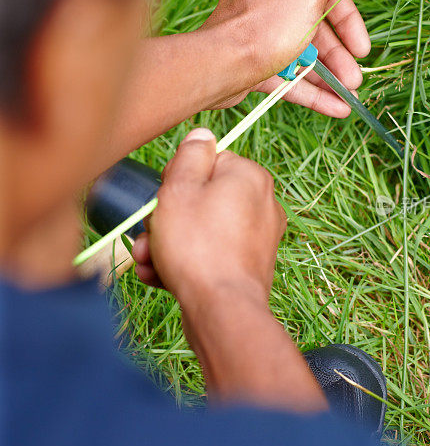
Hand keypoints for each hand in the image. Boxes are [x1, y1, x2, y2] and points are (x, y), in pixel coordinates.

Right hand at [132, 128, 325, 410]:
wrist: (221, 309)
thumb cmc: (197, 245)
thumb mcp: (179, 188)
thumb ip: (189, 155)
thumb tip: (202, 136)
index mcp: (250, 177)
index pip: (208, 161)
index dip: (178, 179)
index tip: (164, 198)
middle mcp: (263, 204)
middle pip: (202, 198)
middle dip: (168, 218)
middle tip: (150, 234)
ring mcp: (258, 238)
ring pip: (202, 230)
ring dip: (170, 243)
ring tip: (150, 260)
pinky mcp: (249, 267)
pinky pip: (211, 255)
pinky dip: (186, 263)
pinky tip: (161, 276)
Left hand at [203, 0, 369, 117]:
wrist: (220, 65)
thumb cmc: (266, 25)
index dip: (349, 23)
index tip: (362, 49)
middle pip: (316, 28)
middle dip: (339, 57)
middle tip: (355, 80)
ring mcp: (259, 32)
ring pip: (303, 55)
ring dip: (329, 76)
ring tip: (349, 97)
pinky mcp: (253, 62)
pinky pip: (288, 75)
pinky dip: (311, 90)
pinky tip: (335, 107)